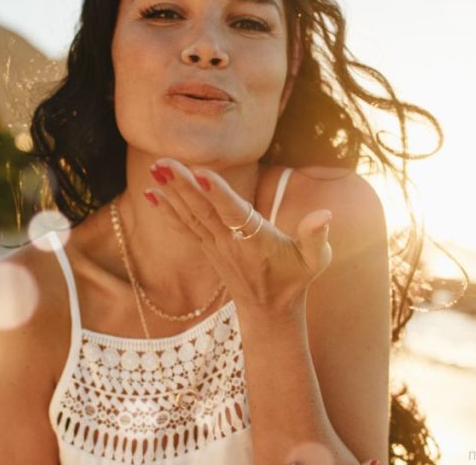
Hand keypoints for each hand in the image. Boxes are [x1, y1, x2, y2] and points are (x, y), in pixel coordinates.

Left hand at [143, 158, 332, 316]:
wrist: (269, 312)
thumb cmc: (295, 280)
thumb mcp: (315, 261)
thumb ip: (317, 237)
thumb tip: (325, 214)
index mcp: (256, 242)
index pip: (234, 214)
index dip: (218, 194)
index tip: (201, 175)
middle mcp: (230, 244)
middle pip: (203, 211)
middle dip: (182, 186)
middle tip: (162, 163)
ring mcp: (215, 246)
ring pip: (190, 216)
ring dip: (171, 192)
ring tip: (155, 169)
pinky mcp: (208, 247)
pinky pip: (184, 226)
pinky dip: (167, 210)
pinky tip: (151, 193)